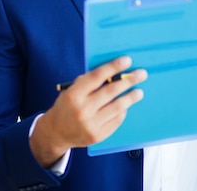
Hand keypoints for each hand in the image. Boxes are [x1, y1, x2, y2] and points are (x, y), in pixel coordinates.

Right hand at [29, 56, 146, 166]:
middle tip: (141, 74)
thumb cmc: (66, 106)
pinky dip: (123, 111)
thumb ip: (88, 82)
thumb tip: (113, 71)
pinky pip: (116, 120)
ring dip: (131, 97)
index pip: (97, 76)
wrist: (56, 133)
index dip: (113, 67)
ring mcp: (91, 124)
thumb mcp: (71, 90)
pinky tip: (126, 105)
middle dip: (129, 81)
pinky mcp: (98, 135)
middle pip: (111, 91)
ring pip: (117, 107)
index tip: (127, 60)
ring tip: (139, 91)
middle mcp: (82, 109)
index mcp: (74, 94)